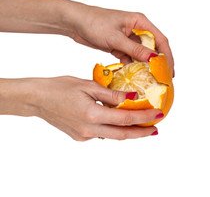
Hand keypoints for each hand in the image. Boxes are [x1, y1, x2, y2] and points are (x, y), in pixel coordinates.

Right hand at [24, 76, 160, 140]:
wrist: (38, 99)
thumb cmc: (61, 87)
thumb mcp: (88, 86)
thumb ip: (112, 94)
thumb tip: (132, 97)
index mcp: (92, 114)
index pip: (125, 118)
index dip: (144, 117)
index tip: (158, 115)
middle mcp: (89, 129)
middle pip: (122, 134)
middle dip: (141, 133)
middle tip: (156, 129)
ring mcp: (83, 135)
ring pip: (113, 136)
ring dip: (128, 131)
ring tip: (141, 126)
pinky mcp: (80, 136)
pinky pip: (101, 134)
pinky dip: (113, 129)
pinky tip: (118, 122)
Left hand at [64, 4, 173, 71]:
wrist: (75, 23)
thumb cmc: (94, 23)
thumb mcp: (116, 38)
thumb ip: (135, 49)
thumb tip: (155, 59)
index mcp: (140, 22)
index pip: (160, 40)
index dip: (167, 56)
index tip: (170, 71)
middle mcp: (136, 29)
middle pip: (153, 48)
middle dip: (158, 63)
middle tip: (163, 79)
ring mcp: (128, 39)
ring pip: (141, 55)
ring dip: (145, 66)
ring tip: (150, 81)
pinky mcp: (120, 46)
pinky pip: (130, 58)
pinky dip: (132, 66)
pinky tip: (134, 77)